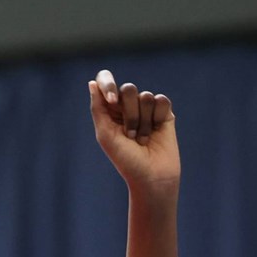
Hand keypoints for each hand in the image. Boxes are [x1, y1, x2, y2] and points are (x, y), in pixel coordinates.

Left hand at [86, 69, 179, 194]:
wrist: (151, 177)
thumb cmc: (125, 159)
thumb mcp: (105, 135)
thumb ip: (98, 108)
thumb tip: (91, 82)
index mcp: (110, 108)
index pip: (105, 80)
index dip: (108, 84)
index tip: (113, 101)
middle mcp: (128, 105)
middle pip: (129, 89)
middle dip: (130, 114)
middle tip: (129, 135)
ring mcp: (147, 108)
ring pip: (146, 96)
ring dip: (143, 122)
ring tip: (142, 139)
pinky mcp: (164, 113)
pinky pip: (162, 100)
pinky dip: (158, 118)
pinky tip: (157, 131)